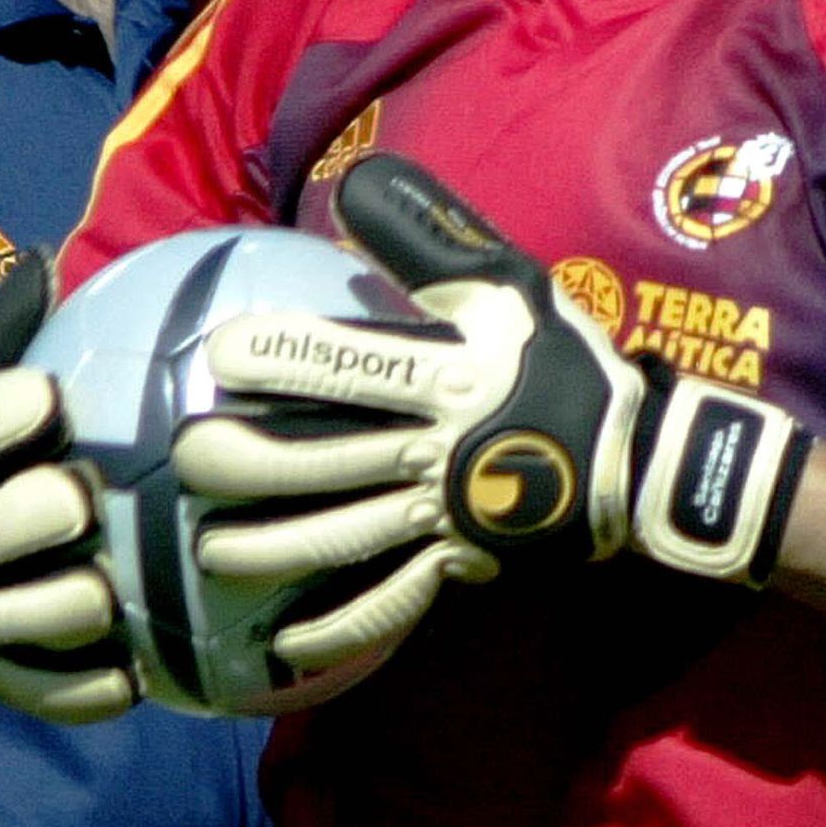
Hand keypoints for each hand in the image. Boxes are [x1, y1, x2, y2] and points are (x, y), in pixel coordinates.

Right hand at [0, 253, 136, 721]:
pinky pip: (27, 688)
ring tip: (105, 595)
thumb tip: (47, 258)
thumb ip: (11, 339)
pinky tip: (129, 681)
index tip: (48, 398)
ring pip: (0, 616)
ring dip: (51, 608)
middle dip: (20, 519)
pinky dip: (72, 690)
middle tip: (77, 502)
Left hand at [175, 154, 811, 672]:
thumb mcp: (503, 281)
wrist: (640, 459)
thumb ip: (424, 236)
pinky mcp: (455, 563)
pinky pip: (390, 603)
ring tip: (206, 551)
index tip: (219, 352)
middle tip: (185, 460)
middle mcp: (434, 448)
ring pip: (345, 537)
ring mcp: (443, 514)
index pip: (354, 364)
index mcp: (444, 376)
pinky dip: (337, 628)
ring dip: (273, 549)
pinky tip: (281, 647)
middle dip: (254, 463)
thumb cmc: (560, 357)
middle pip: (331, 459)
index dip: (287, 357)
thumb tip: (352, 180)